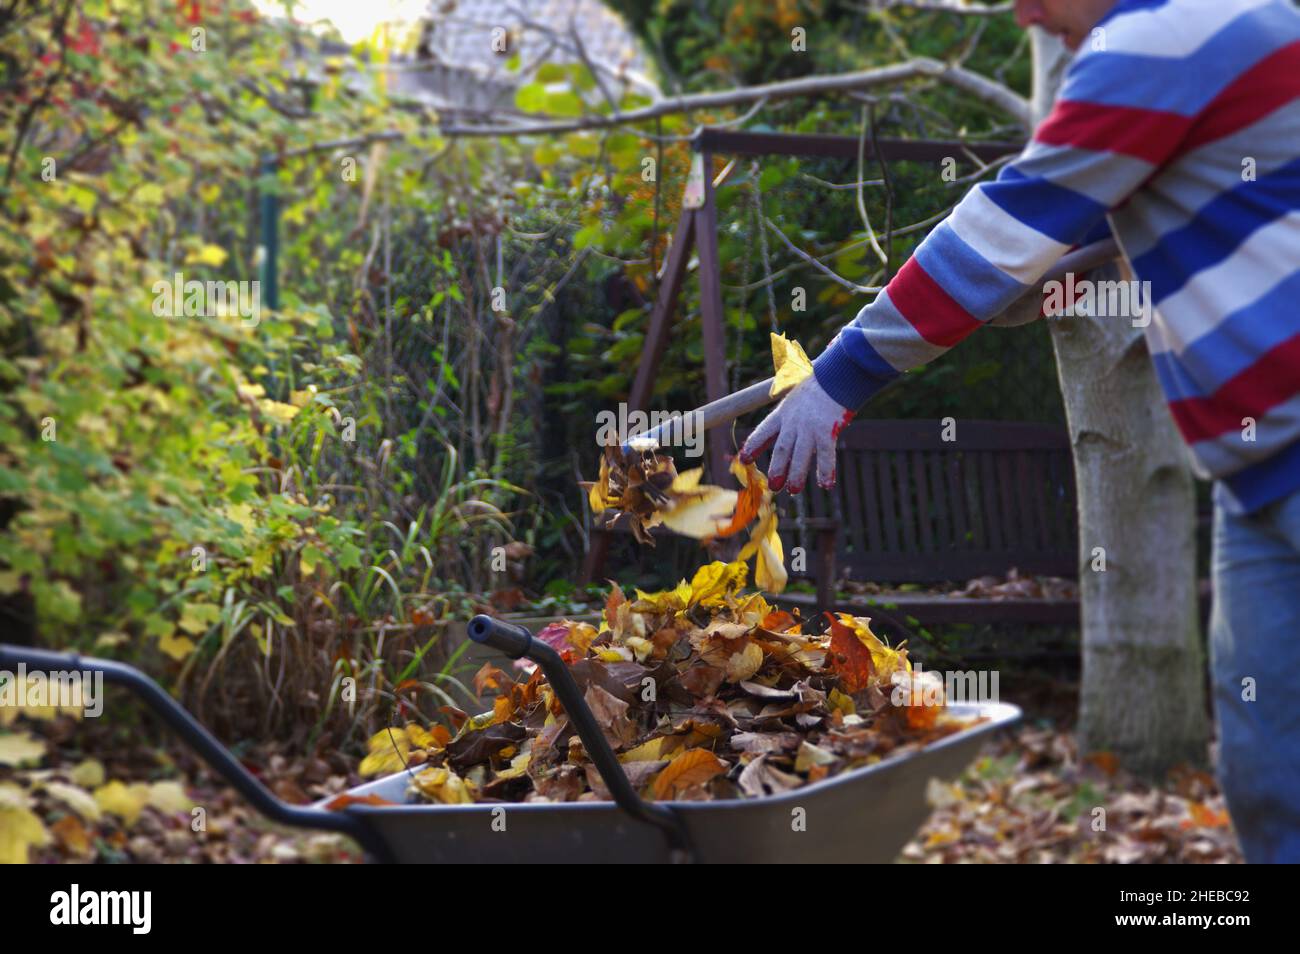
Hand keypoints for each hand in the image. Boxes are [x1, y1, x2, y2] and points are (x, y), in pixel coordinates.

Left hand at [738, 375, 853, 492]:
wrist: (836, 374)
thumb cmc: (819, 384)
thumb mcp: (796, 394)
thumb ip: (790, 411)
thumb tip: (788, 425)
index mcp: (783, 412)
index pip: (763, 431)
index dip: (753, 446)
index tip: (744, 459)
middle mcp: (793, 422)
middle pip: (781, 449)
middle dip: (776, 468)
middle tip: (773, 486)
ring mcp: (809, 427)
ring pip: (799, 456)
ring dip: (796, 475)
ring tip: (793, 490)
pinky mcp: (827, 430)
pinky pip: (826, 455)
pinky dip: (826, 471)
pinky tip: (826, 484)